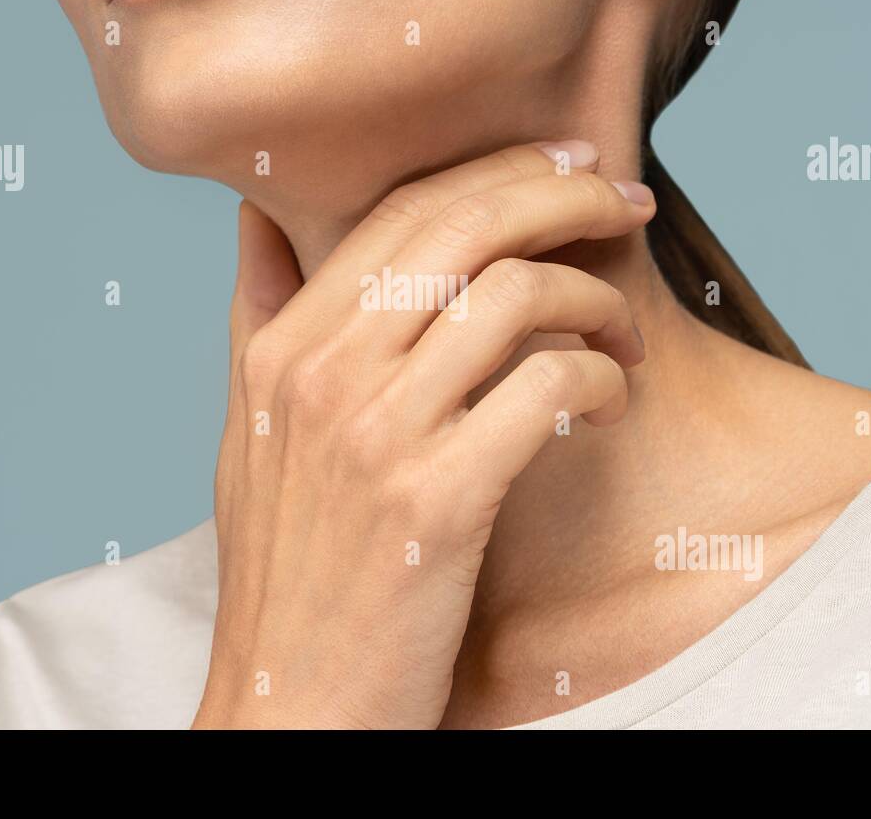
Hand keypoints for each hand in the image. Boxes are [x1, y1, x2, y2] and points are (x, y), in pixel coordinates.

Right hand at [192, 142, 653, 728]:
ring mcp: (377, 434)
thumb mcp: (247, 435)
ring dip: (595, 299)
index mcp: (282, 349)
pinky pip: (546, 385)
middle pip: (464, 224)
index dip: (500, 169)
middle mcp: (322, 373)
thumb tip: (256, 218)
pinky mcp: (438, 498)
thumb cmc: (286, 574)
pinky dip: (598, 377)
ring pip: (515, 295)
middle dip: (562, 194)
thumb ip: (257, 319)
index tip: (565, 165)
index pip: (402, 208)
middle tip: (623, 201)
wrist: (291, 705)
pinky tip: (609, 401)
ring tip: (621, 338)